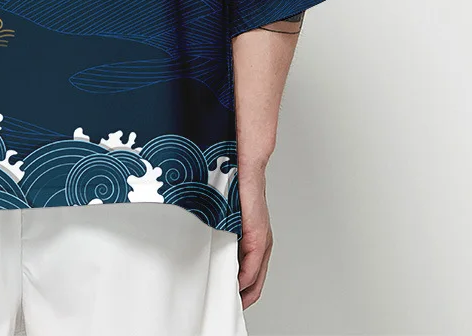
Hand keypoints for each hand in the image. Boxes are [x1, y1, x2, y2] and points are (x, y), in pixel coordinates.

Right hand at [237, 167, 272, 308]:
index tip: (224, 300)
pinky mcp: (258, 235)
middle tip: (224, 307)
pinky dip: (243, 280)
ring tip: (224, 299)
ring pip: (254, 280)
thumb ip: (223, 236)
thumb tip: (209, 249)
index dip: (239, 293)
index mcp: (255, 241)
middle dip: (240, 299)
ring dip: (240, 292)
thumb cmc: (232, 188)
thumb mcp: (226, 218)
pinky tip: (233, 285)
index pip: (251, 279)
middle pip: (255, 285)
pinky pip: (252, 268)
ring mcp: (262, 241)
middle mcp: (262, 244)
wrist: (242, 165)